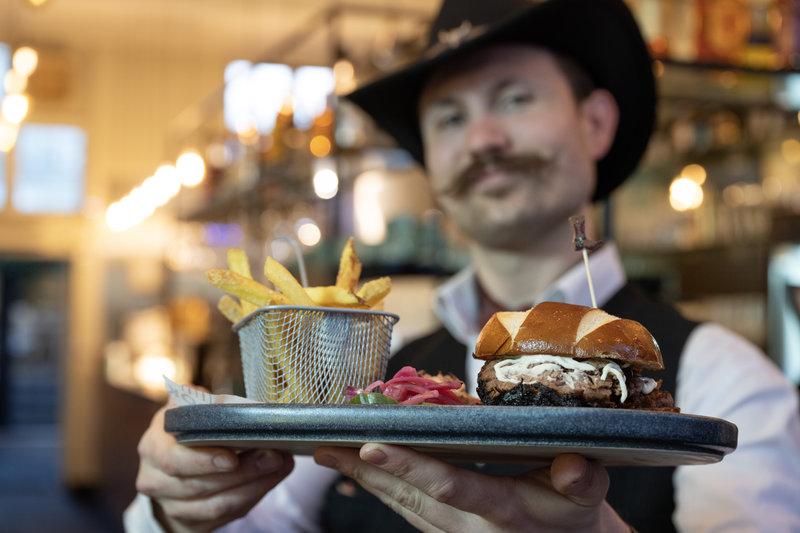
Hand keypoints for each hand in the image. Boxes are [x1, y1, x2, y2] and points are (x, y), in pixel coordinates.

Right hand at [135, 403, 293, 532]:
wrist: (172, 462)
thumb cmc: (186, 428)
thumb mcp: (188, 407)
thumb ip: (205, 402)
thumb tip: (237, 405)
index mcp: (153, 446)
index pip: (173, 459)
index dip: (204, 461)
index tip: (233, 456)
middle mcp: (156, 479)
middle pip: (200, 484)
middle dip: (243, 471)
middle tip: (274, 456)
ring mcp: (172, 504)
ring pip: (216, 504)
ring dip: (253, 485)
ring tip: (280, 465)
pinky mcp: (191, 521)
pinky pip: (225, 515)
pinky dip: (252, 496)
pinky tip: (271, 479)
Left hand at [314, 444, 628, 532]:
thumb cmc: (574, 515)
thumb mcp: (587, 497)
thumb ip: (581, 481)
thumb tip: (573, 468)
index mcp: (501, 512)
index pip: (448, 486)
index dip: (410, 466)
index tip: (372, 445)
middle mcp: (468, 526)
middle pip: (408, 497)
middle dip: (365, 471)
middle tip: (326, 446)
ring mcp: (452, 532)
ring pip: (400, 504)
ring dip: (363, 479)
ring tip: (329, 453)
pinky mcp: (445, 529)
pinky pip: (406, 508)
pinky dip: (380, 487)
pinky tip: (359, 469)